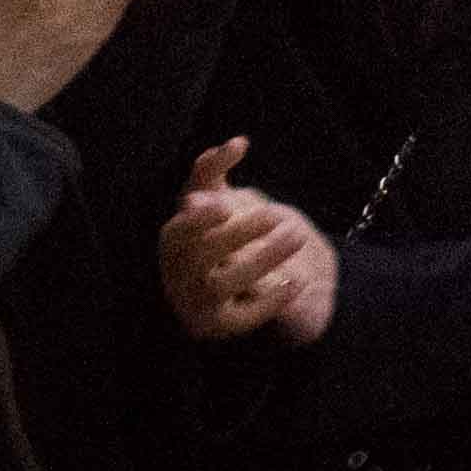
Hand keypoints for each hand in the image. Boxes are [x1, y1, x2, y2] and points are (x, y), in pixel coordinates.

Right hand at [157, 138, 341, 343]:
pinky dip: (268, 301)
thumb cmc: (239, 236)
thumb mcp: (228, 202)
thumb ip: (220, 173)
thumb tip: (235, 143)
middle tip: (275, 214)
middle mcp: (178, 277)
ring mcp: (197, 304)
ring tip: (296, 235)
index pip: (175, 233)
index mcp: (175, 245)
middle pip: (198, 258)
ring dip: (258, 259)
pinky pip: (240, 319)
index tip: (225, 204)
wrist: (279, 281)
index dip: (196, 220)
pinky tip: (295, 281)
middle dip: (236, 234)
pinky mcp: (221, 327)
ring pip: (218, 285)